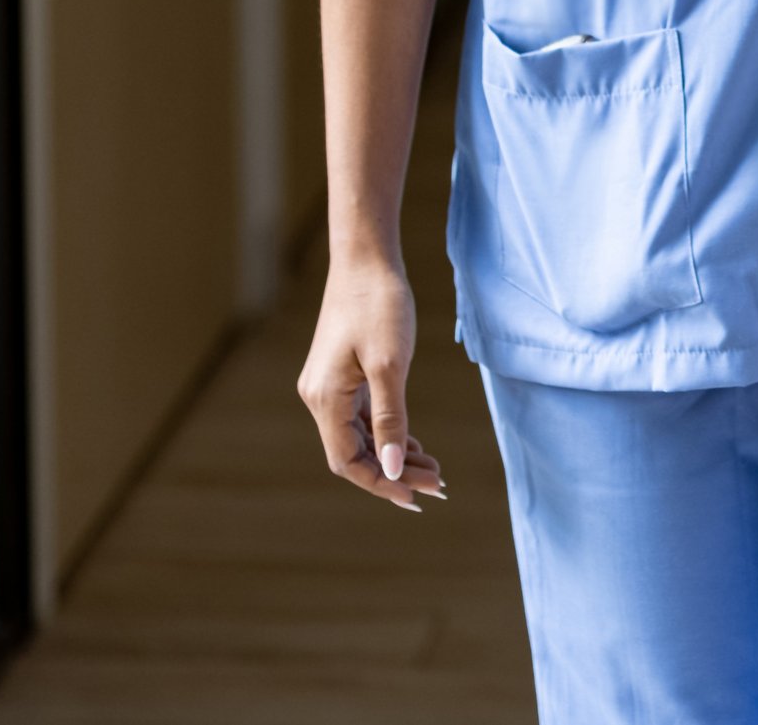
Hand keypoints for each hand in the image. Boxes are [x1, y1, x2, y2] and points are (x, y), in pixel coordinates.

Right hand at [297, 252, 447, 508]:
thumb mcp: (390, 365)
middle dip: (394, 473)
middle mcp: (320, 397)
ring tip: (434, 468)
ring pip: (361, 437)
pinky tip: (414, 443)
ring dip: (394, 455)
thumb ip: (391, 420)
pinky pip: (363, 417)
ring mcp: (330, 386)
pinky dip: (388, 433)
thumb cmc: (379, 306)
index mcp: (324, 399)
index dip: (381, 485)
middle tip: (438, 485)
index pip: (348, 462)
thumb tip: (392, 470)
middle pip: (355, 454)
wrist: (366, 259)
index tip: (418, 498)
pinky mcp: (342, 375)